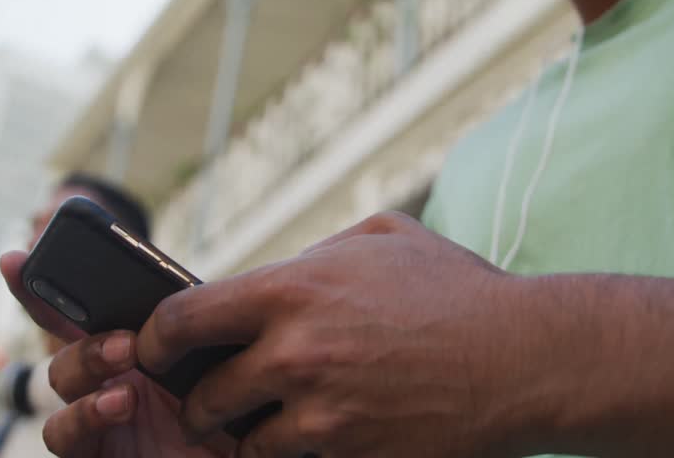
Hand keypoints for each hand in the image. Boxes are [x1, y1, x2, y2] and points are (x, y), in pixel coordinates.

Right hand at [0, 253, 235, 457]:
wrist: (244, 453)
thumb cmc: (236, 412)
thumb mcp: (220, 361)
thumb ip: (191, 330)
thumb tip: (182, 294)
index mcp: (136, 347)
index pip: (81, 313)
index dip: (43, 288)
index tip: (14, 260)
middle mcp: (111, 378)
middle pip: (68, 346)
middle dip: (89, 340)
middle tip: (128, 345)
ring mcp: (99, 418)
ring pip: (60, 382)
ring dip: (86, 370)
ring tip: (127, 382)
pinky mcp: (95, 453)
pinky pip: (64, 436)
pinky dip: (84, 416)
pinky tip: (118, 405)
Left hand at [138, 212, 537, 457]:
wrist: (521, 357)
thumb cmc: (455, 289)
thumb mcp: (383, 238)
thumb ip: (314, 251)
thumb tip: (273, 274)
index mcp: (292, 289)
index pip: (181, 319)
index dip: (153, 338)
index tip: (155, 348)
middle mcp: (295, 352)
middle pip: (201, 395)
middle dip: (200, 400)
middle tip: (209, 398)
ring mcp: (322, 411)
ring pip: (242, 441)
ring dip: (246, 436)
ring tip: (266, 423)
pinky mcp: (349, 453)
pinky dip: (293, 457)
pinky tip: (315, 437)